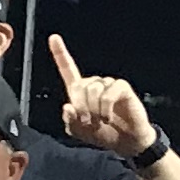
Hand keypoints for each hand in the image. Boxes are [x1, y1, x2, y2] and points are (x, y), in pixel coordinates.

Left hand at [46, 34, 159, 160]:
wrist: (126, 142)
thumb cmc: (104, 134)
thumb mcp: (80, 132)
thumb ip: (70, 121)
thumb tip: (67, 106)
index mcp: (80, 91)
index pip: (68, 69)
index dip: (60, 53)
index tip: (53, 37)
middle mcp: (94, 84)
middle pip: (78, 86)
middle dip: (81, 107)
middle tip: (88, 122)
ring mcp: (108, 84)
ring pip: (92, 90)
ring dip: (93, 111)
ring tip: (100, 121)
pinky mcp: (121, 87)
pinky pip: (107, 95)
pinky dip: (105, 110)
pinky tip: (108, 118)